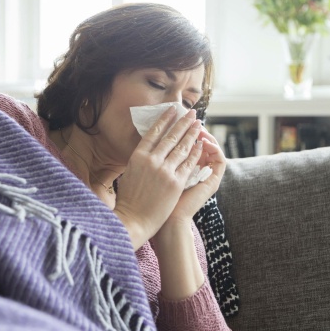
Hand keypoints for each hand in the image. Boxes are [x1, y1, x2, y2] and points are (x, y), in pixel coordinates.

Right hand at [113, 107, 203, 249]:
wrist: (134, 220)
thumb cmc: (128, 200)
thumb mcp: (128, 174)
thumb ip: (140, 161)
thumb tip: (147, 151)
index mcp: (137, 156)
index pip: (153, 133)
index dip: (164, 120)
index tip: (172, 110)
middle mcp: (151, 160)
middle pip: (171, 137)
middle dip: (183, 123)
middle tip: (192, 113)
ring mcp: (165, 171)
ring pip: (182, 147)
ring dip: (192, 134)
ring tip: (199, 124)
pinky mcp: (176, 182)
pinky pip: (188, 163)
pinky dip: (195, 153)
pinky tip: (201, 144)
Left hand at [154, 127, 226, 235]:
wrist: (167, 223)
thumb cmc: (155, 205)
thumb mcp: (156, 177)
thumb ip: (158, 161)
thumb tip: (151, 142)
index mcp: (185, 171)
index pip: (187, 146)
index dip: (183, 131)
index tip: (175, 118)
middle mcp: (198, 173)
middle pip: (200, 145)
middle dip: (193, 129)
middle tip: (189, 116)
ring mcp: (207, 177)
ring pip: (212, 149)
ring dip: (206, 135)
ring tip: (198, 125)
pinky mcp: (213, 182)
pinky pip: (219, 160)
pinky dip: (214, 148)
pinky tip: (205, 139)